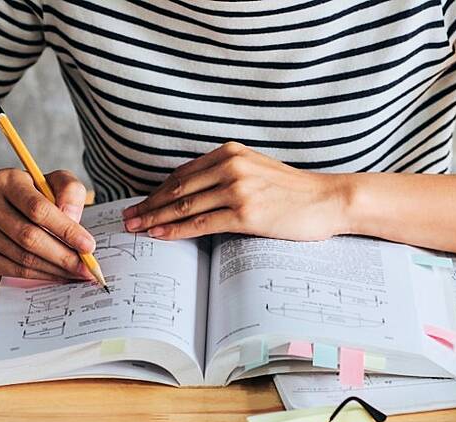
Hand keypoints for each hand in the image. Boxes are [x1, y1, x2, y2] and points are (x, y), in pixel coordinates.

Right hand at [0, 168, 94, 280]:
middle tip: (87, 269)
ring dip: (55, 269)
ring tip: (77, 273)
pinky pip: (15, 271)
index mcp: (7, 181)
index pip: (38, 209)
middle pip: (29, 237)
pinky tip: (59, 275)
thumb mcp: (53, 181)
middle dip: (64, 256)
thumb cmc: (31, 192)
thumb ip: (70, 191)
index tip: (88, 246)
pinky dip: (41, 275)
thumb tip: (73, 219)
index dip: (66, 230)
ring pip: (23, 258)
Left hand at [122, 142, 350, 240]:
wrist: (328, 200)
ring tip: (136, 229)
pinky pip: (201, 223)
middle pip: (177, 189)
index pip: (183, 174)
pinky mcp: (245, 212)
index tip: (139, 203)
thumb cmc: (295, 192)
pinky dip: (176, 230)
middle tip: (127, 218)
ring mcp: (237, 189)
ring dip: (155, 218)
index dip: (157, 191)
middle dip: (148, 205)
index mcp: (231, 153)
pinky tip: (161, 235)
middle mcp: (231, 166)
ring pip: (184, 206)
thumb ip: (228, 175)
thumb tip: (195, 195)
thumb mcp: (257, 171)